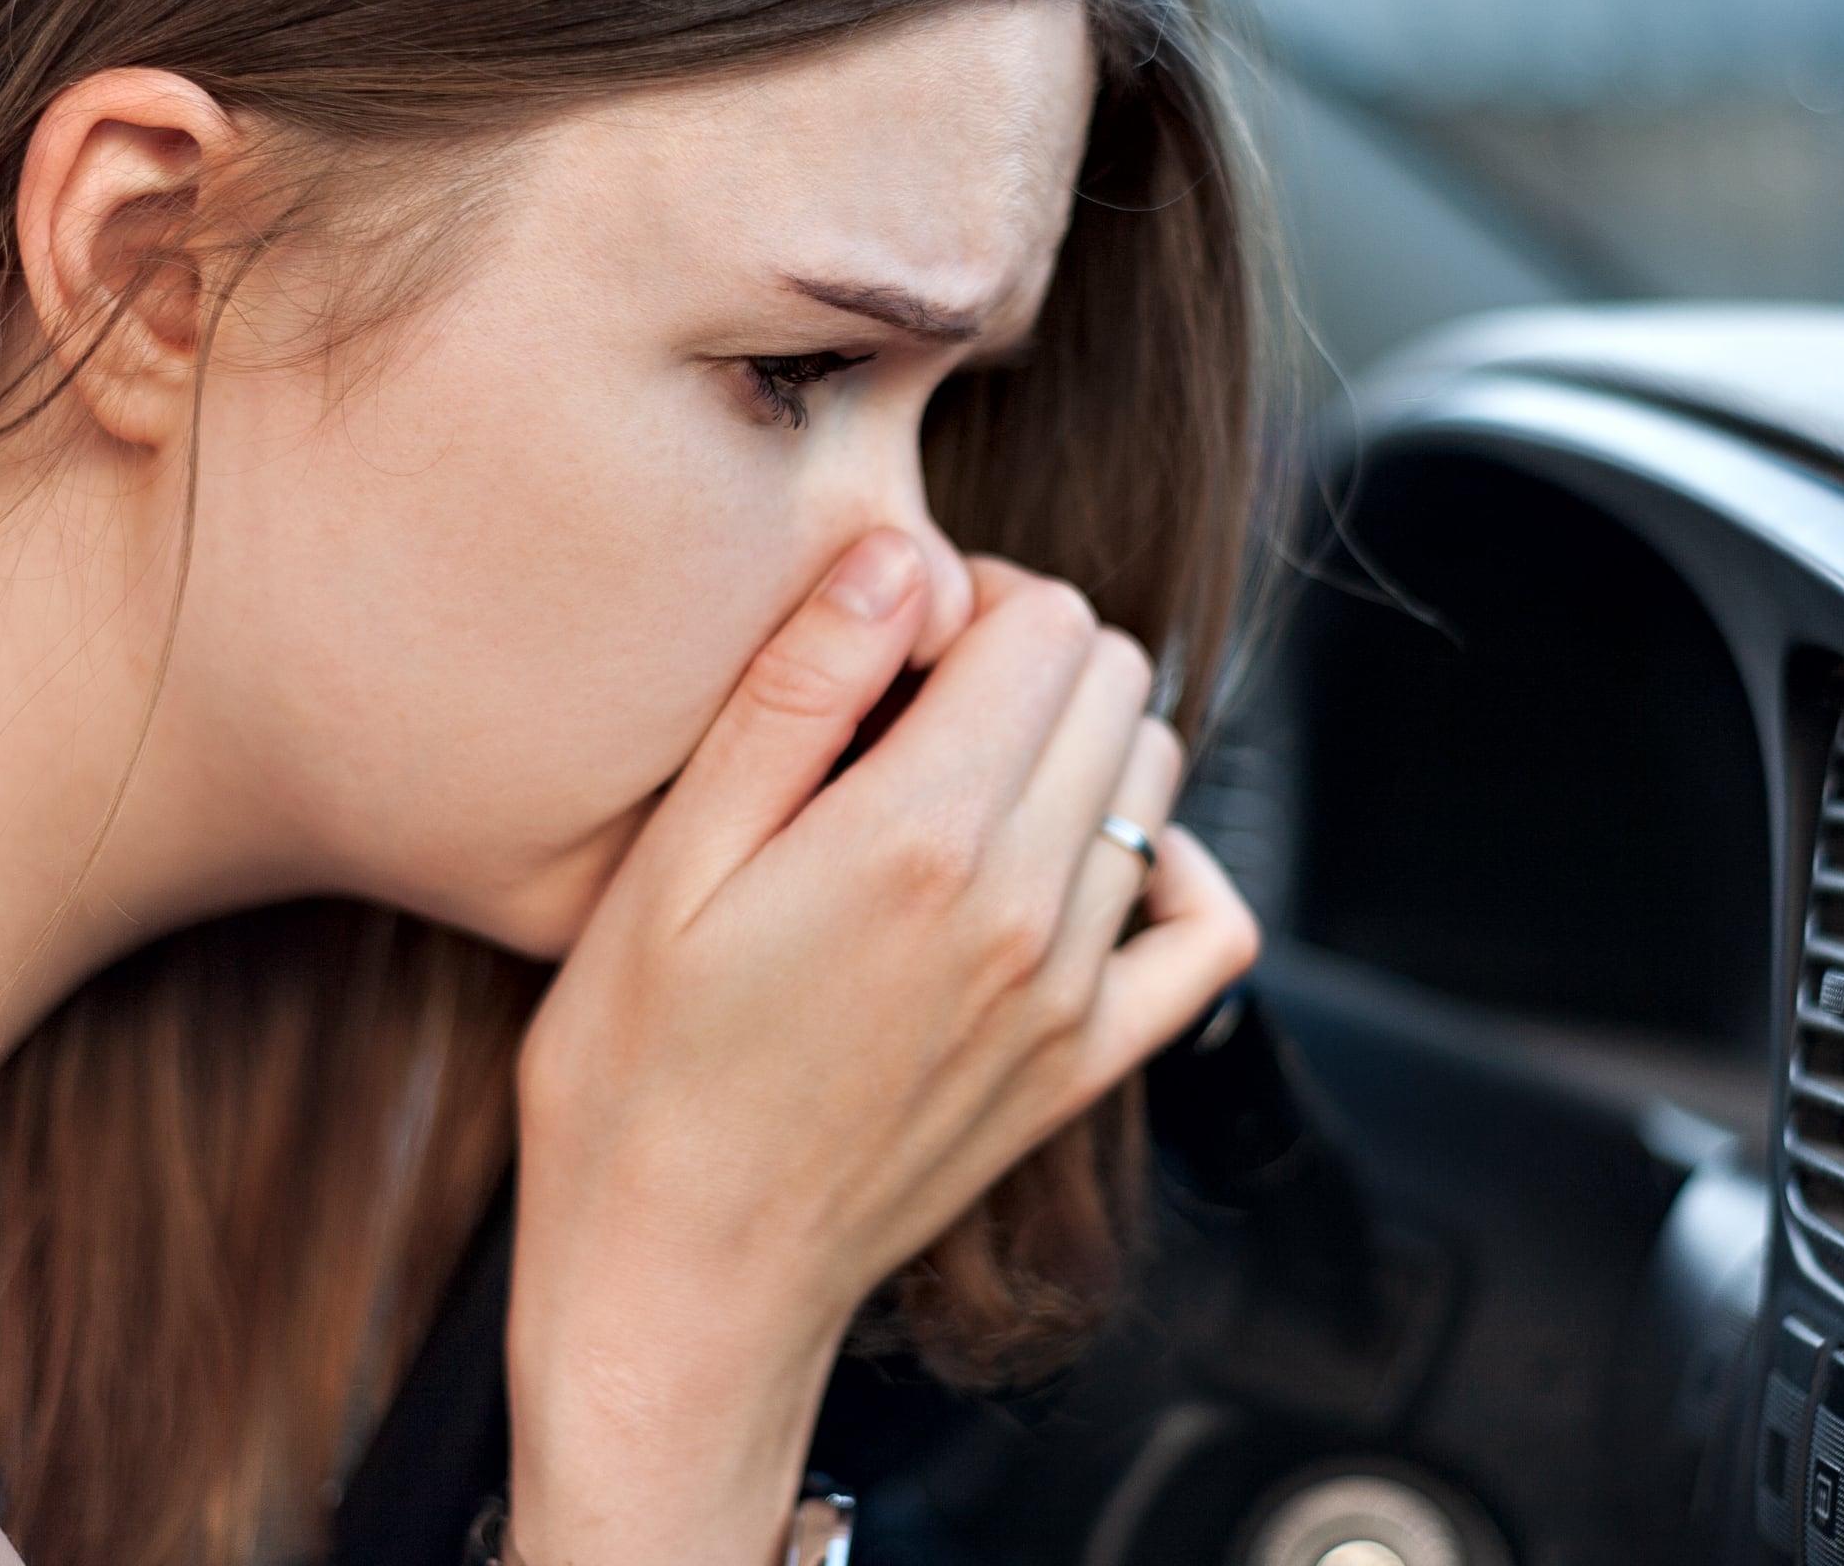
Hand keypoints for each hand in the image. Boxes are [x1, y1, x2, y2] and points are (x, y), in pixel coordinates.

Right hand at [502, 531, 1258, 1564]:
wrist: (678, 1286)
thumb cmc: (636, 1078)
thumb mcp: (669, 863)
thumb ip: (797, 694)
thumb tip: (900, 558)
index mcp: (920, 836)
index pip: (1046, 619)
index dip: (969, 595)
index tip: (890, 642)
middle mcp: (1027, 905)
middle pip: (1116, 678)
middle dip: (1026, 654)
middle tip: (916, 701)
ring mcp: (1074, 990)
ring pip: (1153, 775)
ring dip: (1076, 743)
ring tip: (960, 781)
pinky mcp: (1089, 1062)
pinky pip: (1207, 928)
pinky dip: (1163, 865)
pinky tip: (1072, 863)